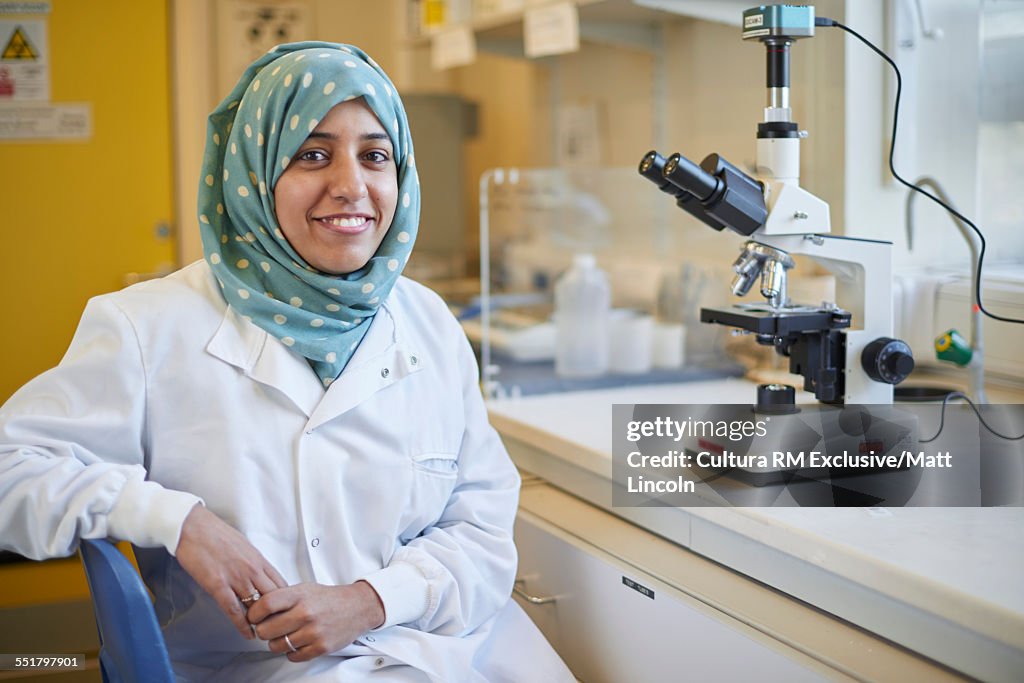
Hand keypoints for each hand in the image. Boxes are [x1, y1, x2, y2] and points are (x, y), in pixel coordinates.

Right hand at [175, 504, 287, 638]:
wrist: (193, 527)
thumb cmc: (215, 534)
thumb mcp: (243, 546)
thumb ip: (253, 562)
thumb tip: (259, 574)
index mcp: (258, 560)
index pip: (281, 584)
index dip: (286, 600)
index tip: (287, 611)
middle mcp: (252, 570)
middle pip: (274, 597)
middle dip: (279, 614)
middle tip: (280, 627)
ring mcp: (236, 578)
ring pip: (257, 606)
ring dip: (262, 622)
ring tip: (267, 634)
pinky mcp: (218, 585)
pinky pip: (234, 610)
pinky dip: (243, 625)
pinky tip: (248, 633)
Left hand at [246, 581, 384, 661]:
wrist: (358, 607)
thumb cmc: (329, 598)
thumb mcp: (305, 589)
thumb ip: (283, 598)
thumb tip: (257, 610)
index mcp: (299, 595)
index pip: (265, 605)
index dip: (253, 613)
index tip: (254, 617)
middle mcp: (305, 613)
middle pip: (265, 630)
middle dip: (264, 631)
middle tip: (269, 628)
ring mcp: (313, 632)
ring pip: (276, 646)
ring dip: (277, 643)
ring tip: (287, 634)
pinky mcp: (320, 647)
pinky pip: (292, 656)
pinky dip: (292, 652)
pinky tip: (298, 642)